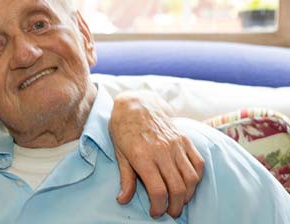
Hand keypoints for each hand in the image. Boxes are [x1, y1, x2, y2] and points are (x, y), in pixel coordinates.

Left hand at [109, 90, 204, 217]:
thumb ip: (125, 179)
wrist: (136, 105)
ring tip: (179, 201)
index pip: (157, 190)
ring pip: (191, 178)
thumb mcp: (119, 154)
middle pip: (177, 188)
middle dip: (175, 206)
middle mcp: (162, 152)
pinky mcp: (185, 140)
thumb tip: (123, 200)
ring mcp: (176, 145)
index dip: (158, 207)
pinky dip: (196, 178)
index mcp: (143, 157)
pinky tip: (188, 185)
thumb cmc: (124, 130)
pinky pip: (198, 164)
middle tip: (170, 212)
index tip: (155, 212)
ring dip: (187, 195)